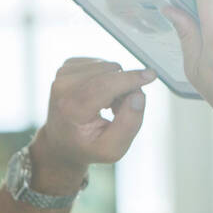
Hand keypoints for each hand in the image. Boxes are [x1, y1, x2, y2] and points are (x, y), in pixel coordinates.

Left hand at [29, 58, 156, 193]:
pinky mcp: (66, 67)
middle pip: (110, 73)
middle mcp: (62, 88)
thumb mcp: (112, 149)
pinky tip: (100, 94)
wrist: (62, 142)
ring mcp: (62, 75)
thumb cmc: (88, 146)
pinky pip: (101, 63)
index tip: (151, 76)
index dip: (130, 79)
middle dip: (125, 87)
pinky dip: (107, 77)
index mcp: (71, 110)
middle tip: (119, 110)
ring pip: (108, 66)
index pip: (104, 86)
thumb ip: (129, 124)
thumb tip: (138, 94)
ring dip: (116, 83)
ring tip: (108, 105)